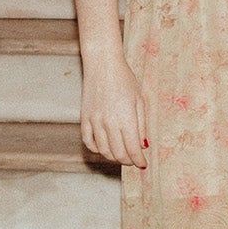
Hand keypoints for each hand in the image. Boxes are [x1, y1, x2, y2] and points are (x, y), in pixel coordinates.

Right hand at [80, 51, 147, 166]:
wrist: (102, 64)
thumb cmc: (124, 79)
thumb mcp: (140, 100)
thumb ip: (142, 125)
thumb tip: (143, 146)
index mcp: (126, 118)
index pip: (133, 149)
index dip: (139, 160)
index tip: (143, 164)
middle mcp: (109, 122)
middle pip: (118, 154)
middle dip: (128, 161)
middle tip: (133, 160)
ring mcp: (95, 121)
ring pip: (103, 151)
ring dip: (114, 157)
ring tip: (121, 154)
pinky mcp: (84, 118)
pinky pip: (88, 142)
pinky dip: (97, 149)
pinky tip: (104, 147)